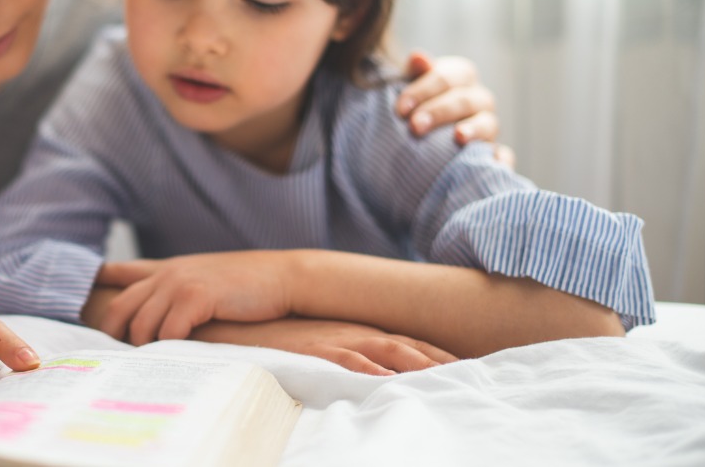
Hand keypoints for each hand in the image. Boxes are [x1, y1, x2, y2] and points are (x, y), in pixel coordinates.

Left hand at [97, 253, 295, 344]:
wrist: (282, 277)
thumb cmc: (247, 283)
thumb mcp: (205, 277)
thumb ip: (179, 288)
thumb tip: (159, 311)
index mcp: (168, 268)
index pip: (121, 271)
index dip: (98, 282)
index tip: (80, 297)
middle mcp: (168, 273)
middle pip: (121, 305)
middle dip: (113, 333)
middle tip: (117, 354)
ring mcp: (180, 283)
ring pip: (141, 323)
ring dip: (143, 346)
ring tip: (149, 362)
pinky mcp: (197, 297)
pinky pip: (169, 330)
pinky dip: (168, 347)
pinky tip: (174, 356)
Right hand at [191, 317, 458, 374]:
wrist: (229, 320)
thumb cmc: (271, 342)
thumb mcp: (311, 352)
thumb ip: (338, 363)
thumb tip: (366, 383)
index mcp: (352, 333)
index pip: (405, 344)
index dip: (435, 355)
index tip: (466, 368)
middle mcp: (348, 332)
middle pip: (405, 346)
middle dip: (439, 360)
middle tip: (475, 374)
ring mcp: (331, 338)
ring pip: (384, 350)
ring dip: (415, 364)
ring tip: (445, 379)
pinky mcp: (310, 348)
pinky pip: (345, 359)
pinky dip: (369, 370)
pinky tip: (387, 382)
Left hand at [398, 52, 515, 166]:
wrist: (424, 131)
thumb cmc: (417, 103)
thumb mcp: (412, 84)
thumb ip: (414, 72)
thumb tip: (417, 57)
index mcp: (461, 77)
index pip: (447, 78)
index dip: (423, 91)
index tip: (400, 109)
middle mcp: (479, 99)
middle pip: (465, 101)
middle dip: (439, 112)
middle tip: (415, 126)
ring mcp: (488, 124)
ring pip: (488, 124)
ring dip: (473, 130)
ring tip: (458, 137)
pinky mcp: (492, 150)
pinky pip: (504, 154)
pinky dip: (502, 158)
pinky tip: (495, 162)